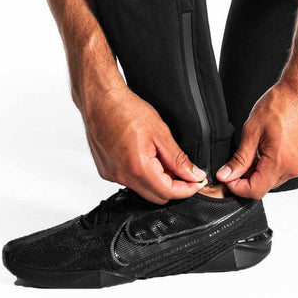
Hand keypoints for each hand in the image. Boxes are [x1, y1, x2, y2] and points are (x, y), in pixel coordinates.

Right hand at [82, 83, 206, 203]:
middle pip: (156, 196)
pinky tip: (145, 155)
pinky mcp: (106, 171)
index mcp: (138, 168)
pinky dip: (142, 174)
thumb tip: (194, 174)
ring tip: (161, 157)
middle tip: (184, 169)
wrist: (100, 101)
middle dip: (174, 186)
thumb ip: (178, 159)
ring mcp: (112, 175)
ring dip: (157, 180)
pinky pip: (130, 181)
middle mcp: (122, 177)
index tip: (197, 182)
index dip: (187, 189)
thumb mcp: (161, 133)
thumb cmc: (126, 110)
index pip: (169, 192)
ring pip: (142, 189)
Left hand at [216, 81, 297, 197]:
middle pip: (264, 186)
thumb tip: (226, 175)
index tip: (226, 176)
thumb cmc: (282, 104)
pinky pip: (283, 170)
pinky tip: (264, 148)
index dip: (236, 187)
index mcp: (280, 162)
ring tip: (252, 149)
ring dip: (258, 171)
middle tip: (235, 160)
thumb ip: (240, 157)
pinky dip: (270, 165)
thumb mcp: (253, 129)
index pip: (254, 190)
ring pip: (273, 179)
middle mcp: (293, 168)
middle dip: (246, 178)